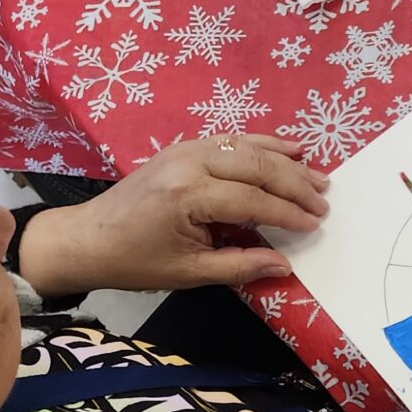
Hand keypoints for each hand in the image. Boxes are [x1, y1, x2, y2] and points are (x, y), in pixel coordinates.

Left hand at [17, 134, 328, 297]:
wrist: (86, 239)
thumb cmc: (135, 261)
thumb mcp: (188, 272)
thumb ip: (239, 266)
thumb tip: (285, 265)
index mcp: (188, 196)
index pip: (252, 200)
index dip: (288, 213)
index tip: (315, 224)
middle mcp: (189, 163)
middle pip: (257, 166)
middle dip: (295, 184)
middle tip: (324, 199)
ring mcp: (186, 149)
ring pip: (248, 147)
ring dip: (286, 161)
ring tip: (317, 175)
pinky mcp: (183, 147)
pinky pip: (231, 140)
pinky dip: (263, 144)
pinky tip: (288, 149)